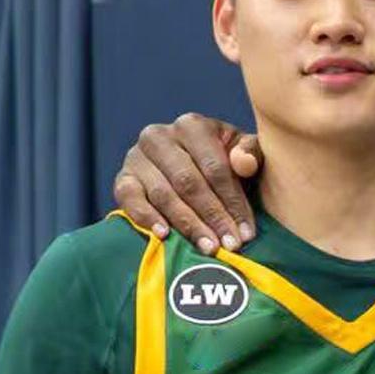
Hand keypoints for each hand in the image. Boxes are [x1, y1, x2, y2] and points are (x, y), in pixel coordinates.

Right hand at [113, 114, 262, 253]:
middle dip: (213, 217)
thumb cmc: (225, 162)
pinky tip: (164, 235)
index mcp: (192, 126)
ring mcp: (137, 156)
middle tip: (230, 244)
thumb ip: (251, 153)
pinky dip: (146, 217)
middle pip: (189, 182)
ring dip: (188, 224)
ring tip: (208, 247)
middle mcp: (160, 136)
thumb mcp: (244, 153)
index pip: (214, 167)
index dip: (232, 201)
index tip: (246, 231)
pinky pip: (130, 199)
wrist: (191, 170)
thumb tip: (245, 164)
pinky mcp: (123, 178)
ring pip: (164, 194)